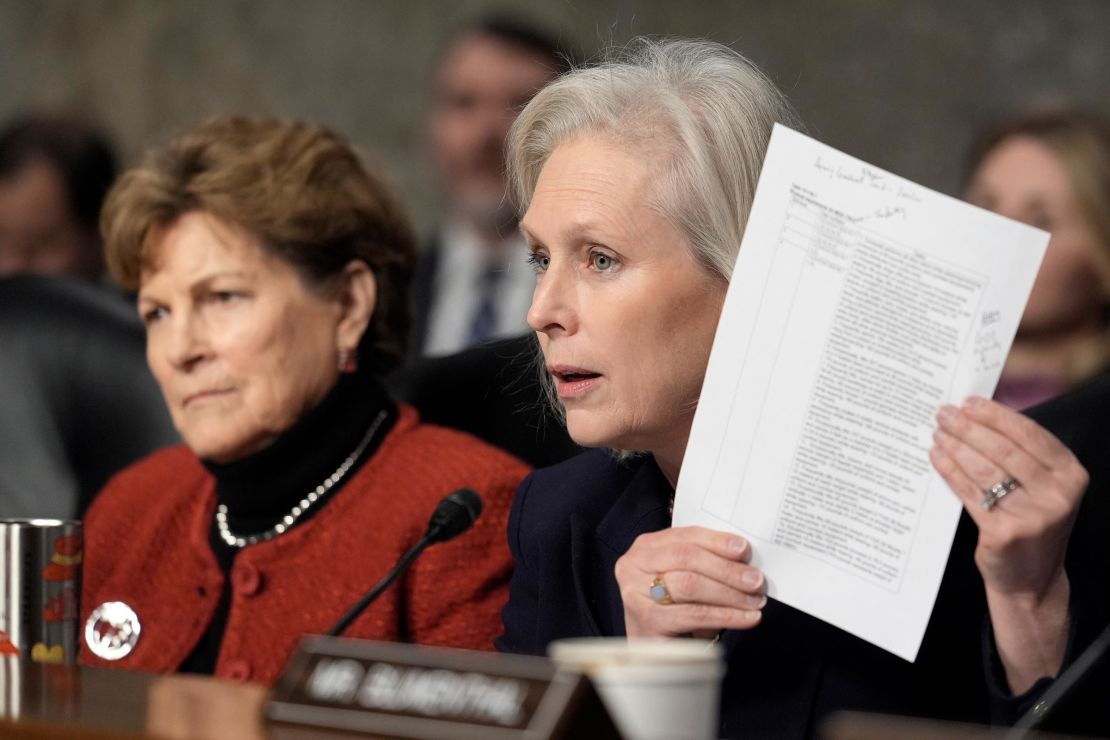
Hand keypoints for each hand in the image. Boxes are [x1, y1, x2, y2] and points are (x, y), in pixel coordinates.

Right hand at [615, 526, 765, 636]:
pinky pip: (693, 614)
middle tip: (756, 580)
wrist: (655, 650)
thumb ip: (708, 563)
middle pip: (686, 558)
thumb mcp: (686, 578)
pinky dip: (725, 616)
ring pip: (689, 584)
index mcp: (646, 547)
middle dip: (726, 569)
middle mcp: (633, 565)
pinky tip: (746, 619)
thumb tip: (747, 563)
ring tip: (755, 601)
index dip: (717, 541)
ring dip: (729, 593)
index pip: (686, 536)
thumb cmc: (674, 608)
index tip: (745, 550)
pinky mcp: (647, 622)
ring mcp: (636, 594)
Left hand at [930, 396, 1084, 598]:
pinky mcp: (1005, 532)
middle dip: (969, 427)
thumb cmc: (1031, 522)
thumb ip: (1022, 455)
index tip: (969, 401)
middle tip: (944, 413)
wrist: (1031, 579)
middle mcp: (1057, 494)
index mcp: (1070, 475)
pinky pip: (970, 493)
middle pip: (1004, 449)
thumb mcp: (1042, 487)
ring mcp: (1033, 516)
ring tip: (937, 432)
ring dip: (956, 446)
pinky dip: (950, 471)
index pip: (1029, 434)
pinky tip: (937, 457)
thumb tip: (978, 414)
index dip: (996, 415)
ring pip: (985, 470)